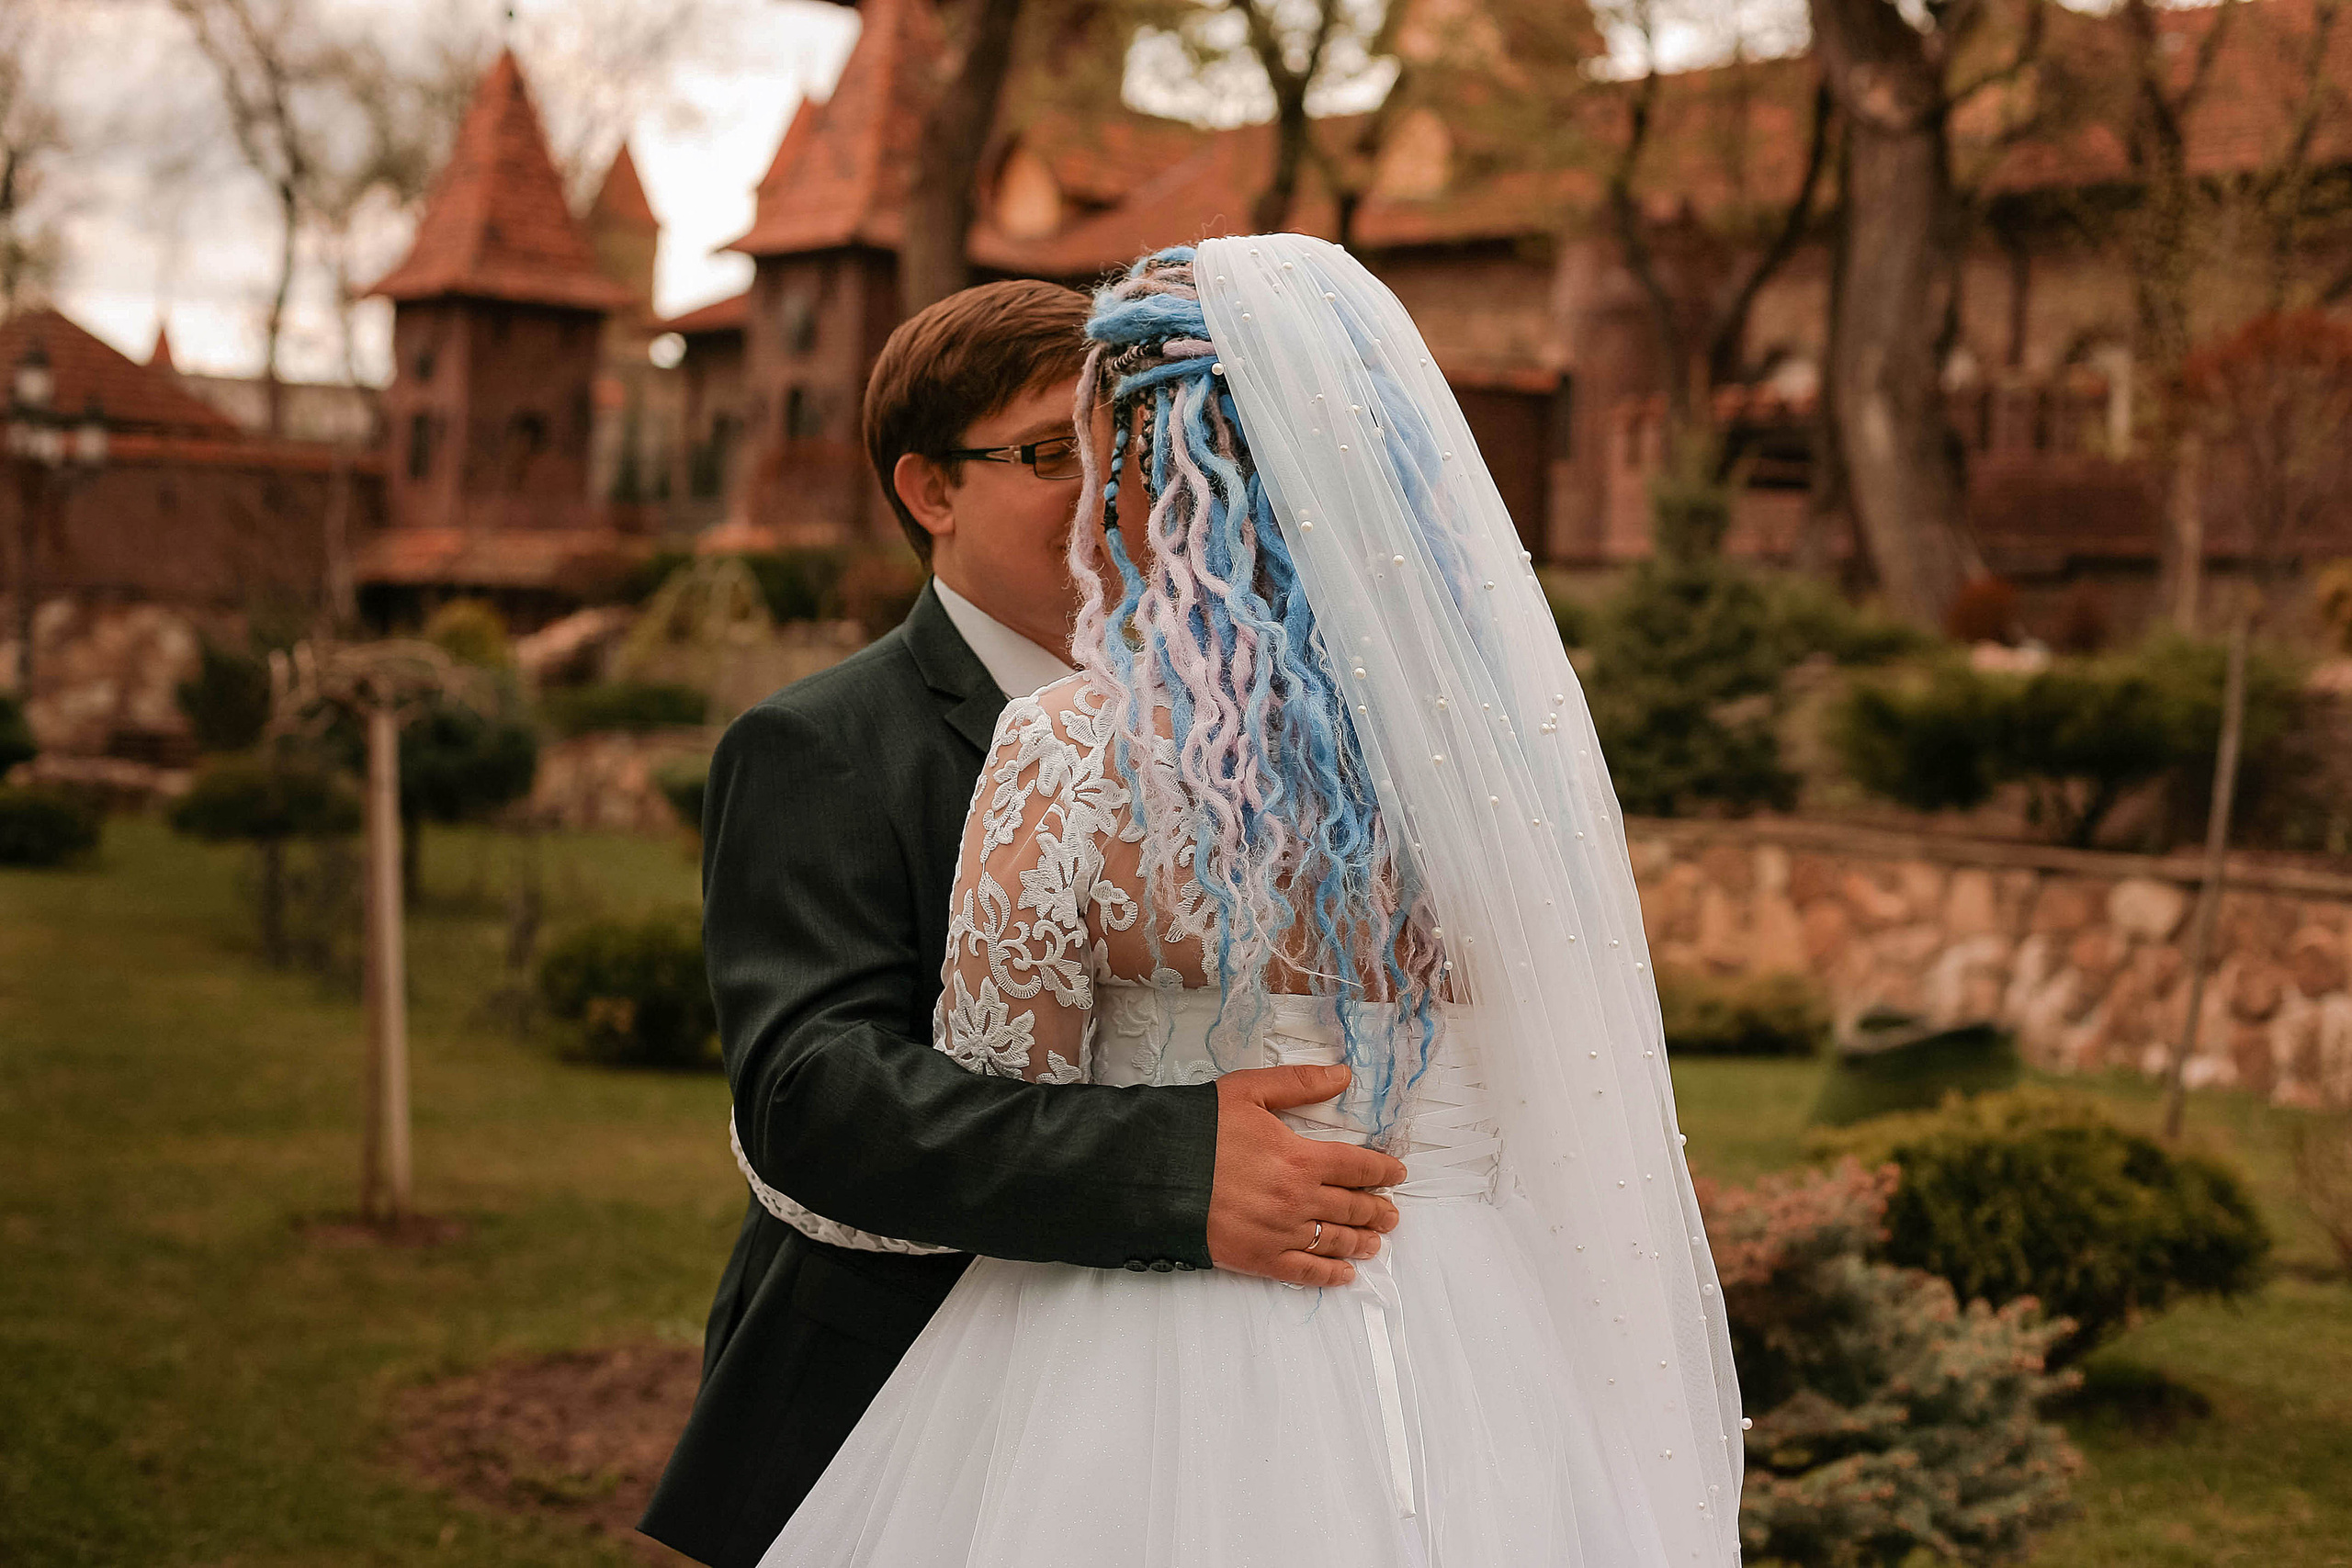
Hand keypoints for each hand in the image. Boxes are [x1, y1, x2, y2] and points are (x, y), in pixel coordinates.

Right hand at [1206, 1063, 1406, 1287]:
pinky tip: (1344, 1274)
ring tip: (1375, 1242)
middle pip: (1352, 1208)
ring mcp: (1280, 1233)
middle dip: (1376, 1210)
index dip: (1382, 1171)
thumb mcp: (1248, 1090)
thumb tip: (1343, 1076)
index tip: (1395, 1174)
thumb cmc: (1199, 1130)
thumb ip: (1299, 1083)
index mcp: (1300, 1158)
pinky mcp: (1258, 1259)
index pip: (1357, 1167)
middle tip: (1390, 1213)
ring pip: (1334, 1241)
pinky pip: (1305, 1272)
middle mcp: (1298, 1200)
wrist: (1154, 1174)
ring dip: (1361, 1242)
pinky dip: (1330, 1274)